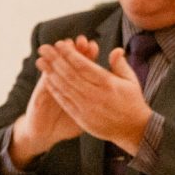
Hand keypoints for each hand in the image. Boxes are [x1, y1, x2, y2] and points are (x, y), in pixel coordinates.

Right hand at [10, 35, 98, 166]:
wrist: (45, 133)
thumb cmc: (67, 122)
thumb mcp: (85, 111)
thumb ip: (96, 97)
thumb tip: (109, 87)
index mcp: (75, 86)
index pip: (83, 66)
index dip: (87, 55)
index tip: (93, 45)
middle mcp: (62, 83)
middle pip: (69, 64)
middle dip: (74, 51)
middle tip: (81, 39)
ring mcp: (49, 88)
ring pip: (55, 69)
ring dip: (59, 56)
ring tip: (63, 44)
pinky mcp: (39, 96)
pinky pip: (44, 84)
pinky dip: (46, 73)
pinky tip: (48, 63)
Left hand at [35, 39, 152, 153]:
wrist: (134, 130)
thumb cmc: (132, 102)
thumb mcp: (131, 81)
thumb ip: (120, 65)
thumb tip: (115, 49)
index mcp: (108, 83)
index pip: (84, 65)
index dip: (70, 54)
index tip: (59, 44)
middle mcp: (96, 95)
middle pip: (71, 75)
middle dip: (55, 60)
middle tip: (43, 48)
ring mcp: (88, 107)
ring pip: (65, 87)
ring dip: (51, 73)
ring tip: (40, 62)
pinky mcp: (82, 118)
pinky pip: (65, 102)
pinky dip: (55, 90)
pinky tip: (47, 80)